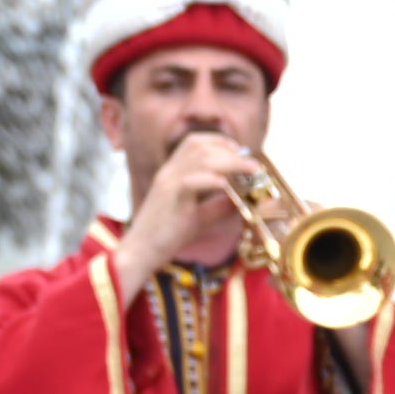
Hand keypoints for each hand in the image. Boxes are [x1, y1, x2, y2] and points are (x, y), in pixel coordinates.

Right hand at [122, 126, 268, 282]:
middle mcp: (169, 172)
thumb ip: (220, 205)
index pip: (194, 142)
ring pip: (200, 159)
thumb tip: (245, 199)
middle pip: (200, 146)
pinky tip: (227, 186)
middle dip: (230, 151)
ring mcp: (168, 183)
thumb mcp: (200, 216)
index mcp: (172, 171)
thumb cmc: (169, 235)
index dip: (219, 142)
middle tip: (252, 164)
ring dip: (230, 162)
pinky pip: (190, 182)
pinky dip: (211, 180)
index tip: (239, 151)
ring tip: (250, 171)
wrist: (141, 251)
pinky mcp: (170, 199)